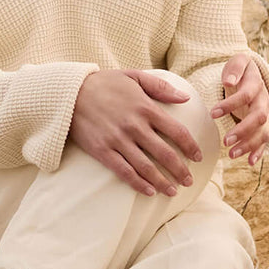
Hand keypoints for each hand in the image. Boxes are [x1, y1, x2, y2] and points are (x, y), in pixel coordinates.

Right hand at [69, 69, 205, 196]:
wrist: (69, 92)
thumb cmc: (104, 83)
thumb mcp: (134, 76)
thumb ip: (161, 87)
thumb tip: (185, 98)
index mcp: (145, 108)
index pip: (177, 131)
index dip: (190, 146)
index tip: (198, 157)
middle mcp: (134, 126)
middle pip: (165, 153)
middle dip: (180, 170)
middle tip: (188, 180)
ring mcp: (118, 140)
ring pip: (146, 167)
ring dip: (162, 182)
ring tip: (172, 191)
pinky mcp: (103, 151)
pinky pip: (124, 172)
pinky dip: (138, 184)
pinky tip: (149, 192)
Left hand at [210, 53, 268, 165]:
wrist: (251, 74)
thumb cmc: (240, 69)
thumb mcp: (238, 61)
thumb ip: (235, 69)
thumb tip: (229, 81)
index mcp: (256, 85)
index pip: (245, 96)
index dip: (230, 105)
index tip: (212, 113)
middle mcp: (264, 101)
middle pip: (259, 117)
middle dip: (243, 130)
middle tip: (226, 141)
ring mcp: (265, 115)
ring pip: (262, 132)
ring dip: (248, 144)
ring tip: (231, 154)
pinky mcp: (263, 125)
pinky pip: (264, 140)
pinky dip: (259, 152)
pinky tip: (250, 162)